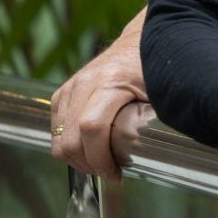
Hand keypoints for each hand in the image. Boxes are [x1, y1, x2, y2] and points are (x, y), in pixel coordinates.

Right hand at [50, 16, 147, 180]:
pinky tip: (92, 149)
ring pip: (59, 139)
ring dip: (78, 159)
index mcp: (110, 80)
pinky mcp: (62, 93)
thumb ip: (151, 119)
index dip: (101, 159)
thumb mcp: (161, 92)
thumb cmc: (155, 69)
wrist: (140, 41)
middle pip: (70, 139)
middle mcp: (84, 82)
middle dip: (90, 164)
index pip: (91, 129)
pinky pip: (56, 130)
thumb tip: (147, 153)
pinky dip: (70, 146)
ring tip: (103, 162)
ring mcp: (70, 87)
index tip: (117, 175)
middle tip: (112, 173)